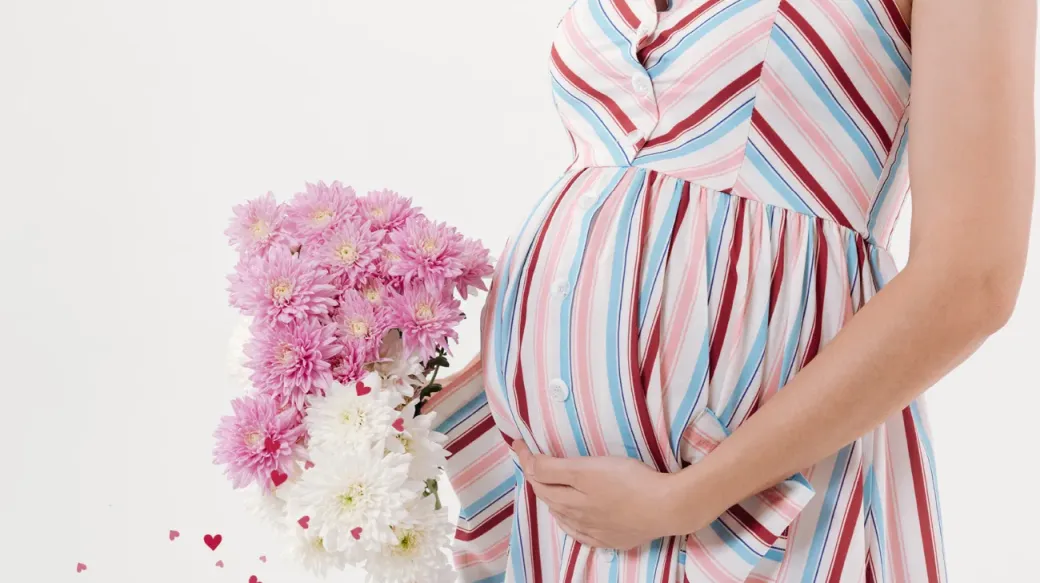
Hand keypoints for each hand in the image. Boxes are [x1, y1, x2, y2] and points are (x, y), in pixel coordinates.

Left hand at [511, 440, 695, 549]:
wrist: (667, 507)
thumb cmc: (630, 481)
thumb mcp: (588, 468)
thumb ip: (555, 468)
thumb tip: (528, 466)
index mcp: (570, 497)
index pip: (538, 476)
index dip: (526, 458)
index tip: (517, 443)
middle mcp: (577, 516)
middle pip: (548, 497)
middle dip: (536, 479)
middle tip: (531, 462)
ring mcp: (595, 530)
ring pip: (563, 516)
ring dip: (551, 501)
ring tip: (547, 488)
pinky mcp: (613, 538)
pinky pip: (582, 534)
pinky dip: (570, 524)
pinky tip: (570, 521)